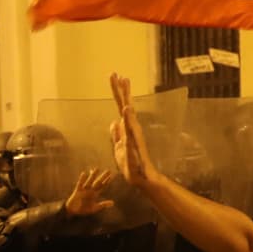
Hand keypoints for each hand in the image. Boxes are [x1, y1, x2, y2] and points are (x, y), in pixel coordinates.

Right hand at [65, 169, 115, 216]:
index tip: (112, 176)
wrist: (73, 211)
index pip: (102, 186)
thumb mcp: (95, 208)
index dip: (107, 182)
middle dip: (103, 177)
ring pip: (90, 181)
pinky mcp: (78, 191)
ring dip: (93, 175)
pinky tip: (84, 174)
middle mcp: (90, 190)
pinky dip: (82, 179)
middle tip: (108, 171)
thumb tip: (113, 203)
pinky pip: (80, 184)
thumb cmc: (84, 209)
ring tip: (97, 169)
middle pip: (98, 182)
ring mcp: (84, 190)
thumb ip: (103, 205)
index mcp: (95, 194)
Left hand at [109, 72, 157, 186]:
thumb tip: (114, 122)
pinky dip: (128, 119)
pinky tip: (126, 110)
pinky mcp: (133, 144)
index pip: (121, 106)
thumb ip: (116, 134)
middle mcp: (131, 127)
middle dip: (122, 89)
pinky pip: (130, 129)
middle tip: (118, 74)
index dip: (118, 92)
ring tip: (124, 82)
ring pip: (129, 113)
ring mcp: (133, 134)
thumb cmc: (130, 163)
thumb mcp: (118, 147)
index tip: (115, 76)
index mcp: (126, 127)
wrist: (139, 177)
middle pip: (125, 105)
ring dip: (126, 98)